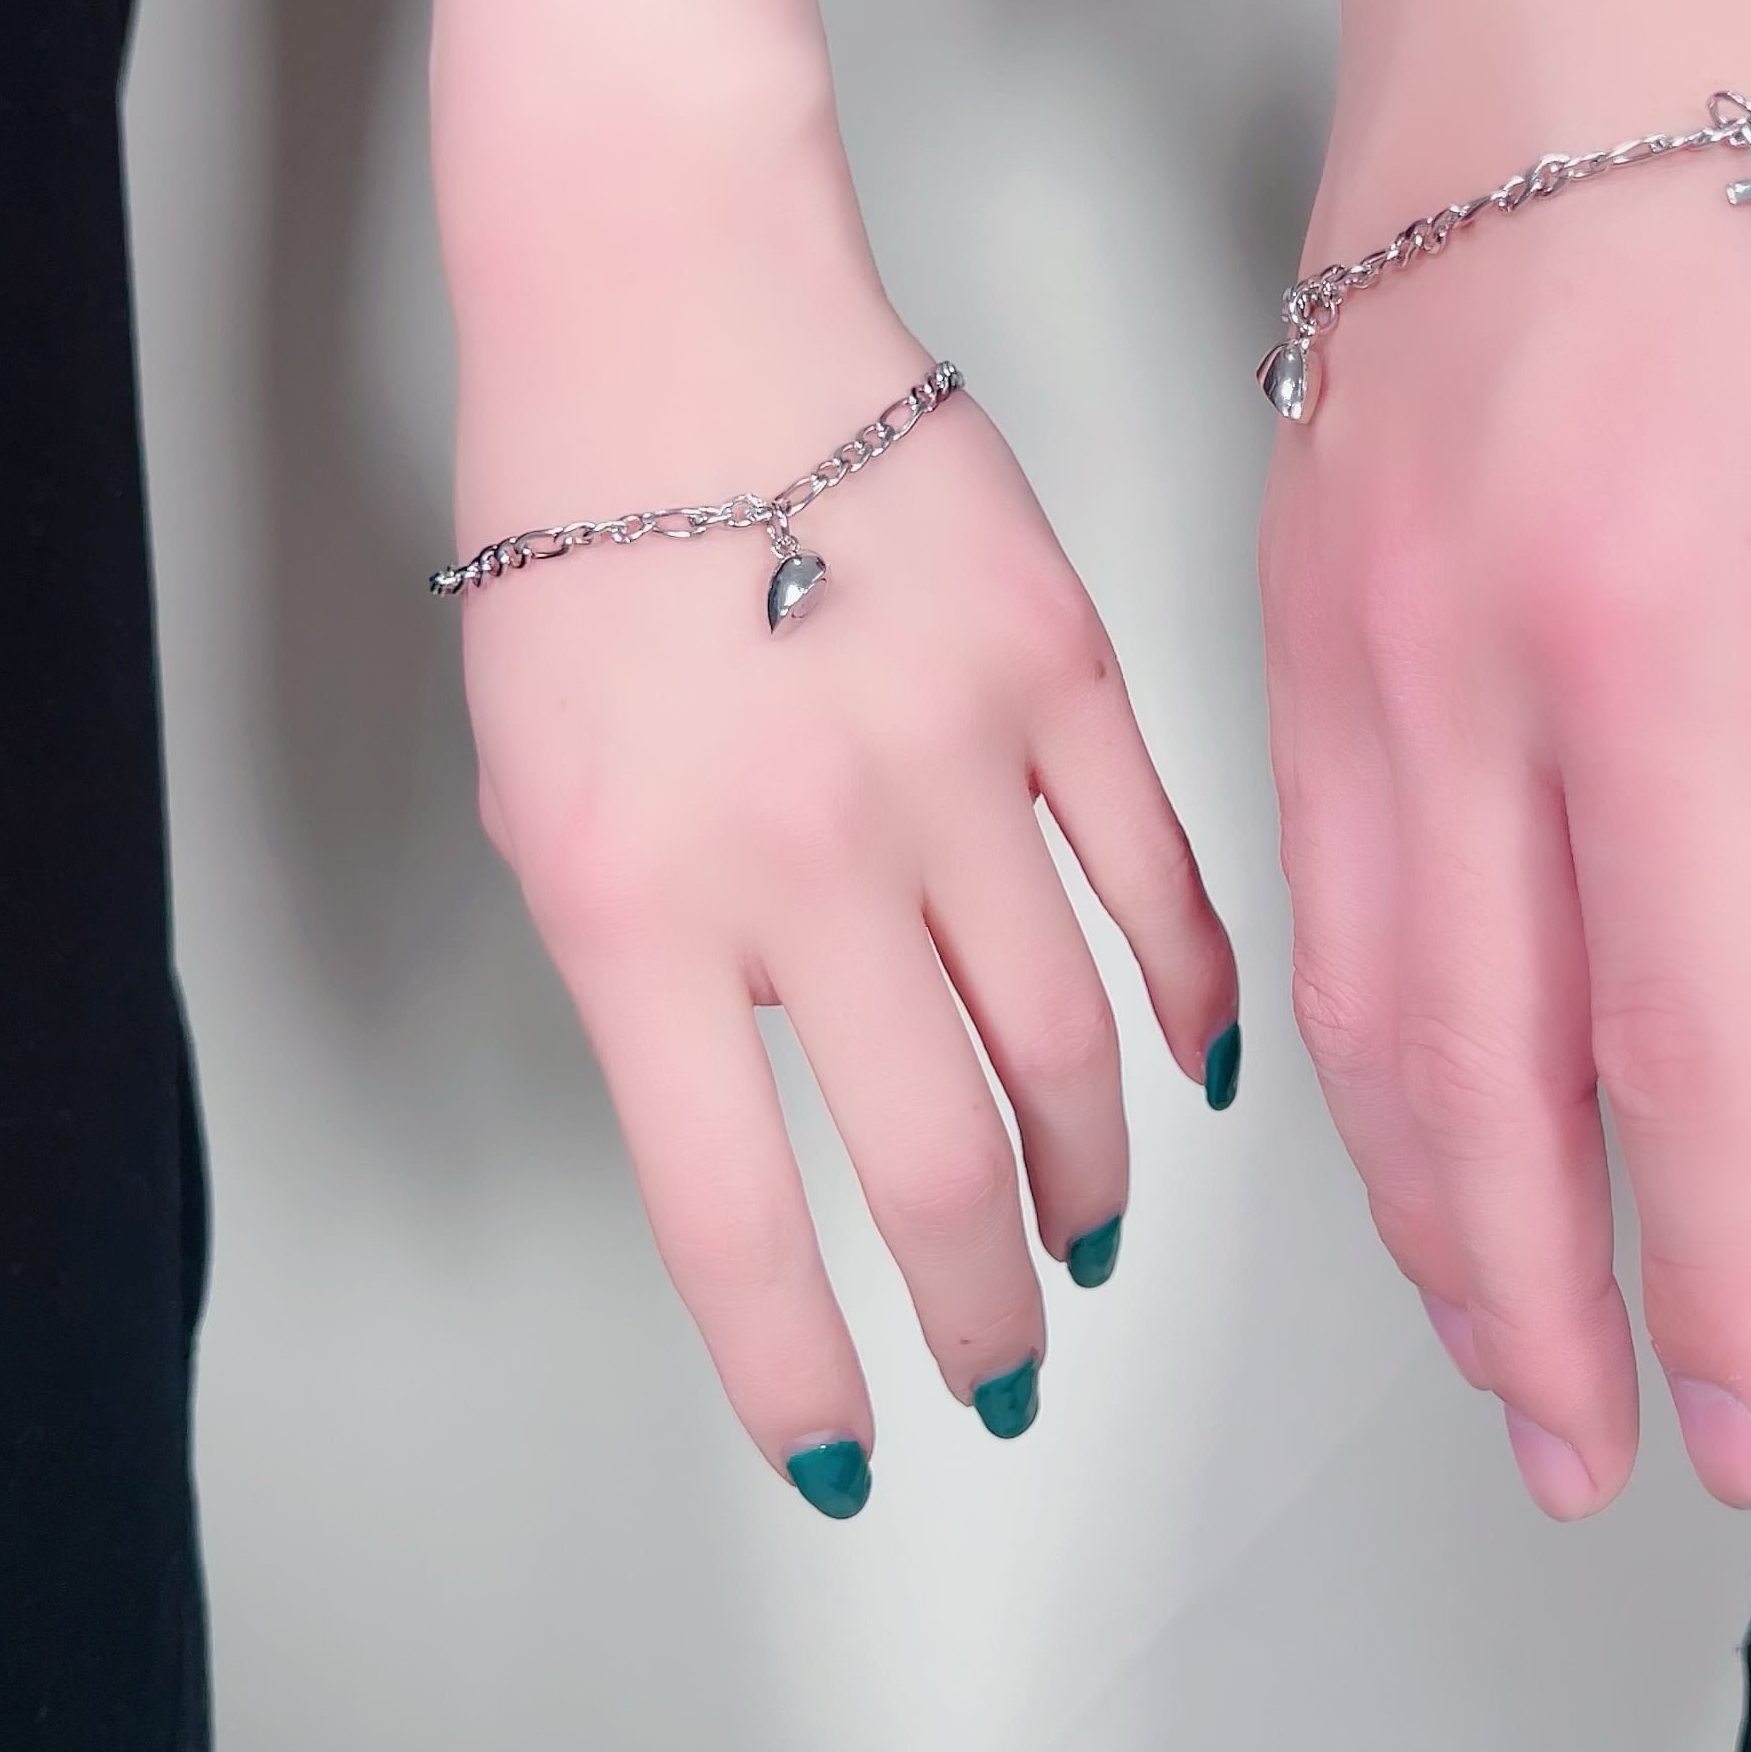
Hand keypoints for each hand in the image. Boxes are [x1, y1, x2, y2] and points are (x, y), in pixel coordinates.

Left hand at [453, 177, 1236, 1517]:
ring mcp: (952, 758)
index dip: (801, 1368)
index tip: (846, 1448)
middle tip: (1003, 1367)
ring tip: (1086, 1235)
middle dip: (979, 1310)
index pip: (733, 1211)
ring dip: (1089, 1176)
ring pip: (1072, 1043)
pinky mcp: (1063, 669)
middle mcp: (805, 854)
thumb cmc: (583, 544)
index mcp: (637, 900)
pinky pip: (1158, 877)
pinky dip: (1191, 993)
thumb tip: (788, 1125)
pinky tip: (1203, 1065)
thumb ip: (658, 975)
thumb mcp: (547, 795)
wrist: (670, 303)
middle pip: (941, 1162)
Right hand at [1265, 0, 1750, 1522]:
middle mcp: (1456, 662)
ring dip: (1425, 1196)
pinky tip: (1404, 1104)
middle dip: (1542, 1291)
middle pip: (1477, 1061)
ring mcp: (1340, 629)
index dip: (1725, 1255)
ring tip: (1500, 1341)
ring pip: (1357, 993)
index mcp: (1653, 621)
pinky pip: (1306, 874)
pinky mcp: (1290, 589)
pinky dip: (1355, 1036)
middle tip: (1602, 1456)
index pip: (1684, 1028)